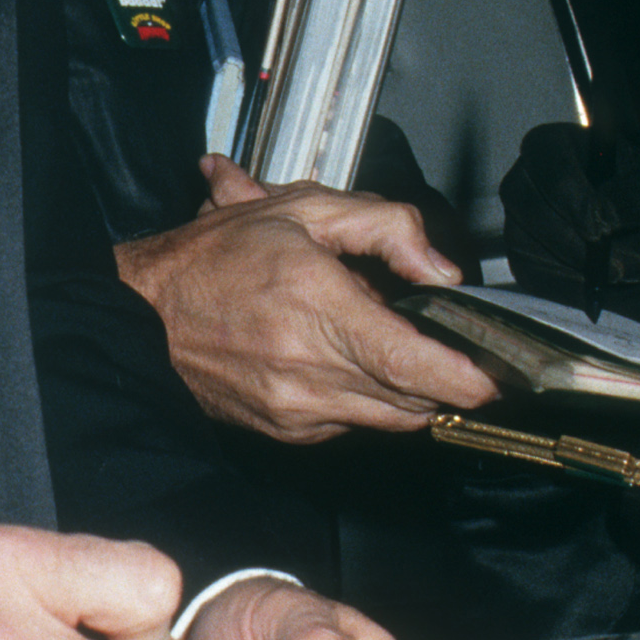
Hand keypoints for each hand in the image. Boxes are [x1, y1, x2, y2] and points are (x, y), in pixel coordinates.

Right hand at [113, 157, 498, 440]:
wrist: (140, 314)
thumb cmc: (211, 258)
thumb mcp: (300, 208)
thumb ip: (385, 226)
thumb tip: (439, 271)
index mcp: (317, 304)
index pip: (414, 364)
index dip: (467, 378)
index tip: (498, 379)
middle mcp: (309, 368)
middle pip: (413, 397)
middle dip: (442, 378)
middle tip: (449, 347)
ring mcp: (297, 408)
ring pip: (389, 416)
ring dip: (405, 388)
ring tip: (382, 343)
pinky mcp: (286, 430)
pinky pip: (353, 422)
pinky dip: (363, 396)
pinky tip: (338, 359)